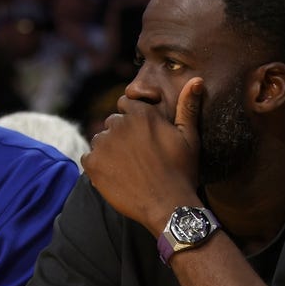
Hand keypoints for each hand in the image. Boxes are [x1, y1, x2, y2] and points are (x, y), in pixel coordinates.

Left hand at [81, 77, 204, 232]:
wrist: (168, 206)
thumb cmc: (182, 172)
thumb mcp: (189, 138)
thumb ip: (188, 107)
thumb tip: (196, 79)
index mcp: (141, 114)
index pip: (126, 104)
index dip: (133, 118)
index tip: (141, 135)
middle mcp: (119, 124)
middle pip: (112, 123)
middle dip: (121, 135)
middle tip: (136, 157)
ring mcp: (103, 145)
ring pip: (100, 141)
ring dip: (108, 150)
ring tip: (127, 168)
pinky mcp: (93, 164)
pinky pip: (88, 158)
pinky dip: (97, 167)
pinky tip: (115, 177)